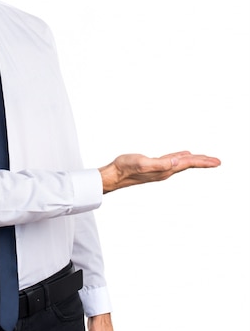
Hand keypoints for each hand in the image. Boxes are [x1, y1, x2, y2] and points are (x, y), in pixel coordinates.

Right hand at [99, 150, 220, 193]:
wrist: (114, 175)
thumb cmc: (125, 168)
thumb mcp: (143, 163)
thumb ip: (160, 164)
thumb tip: (177, 162)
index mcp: (165, 169)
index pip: (188, 164)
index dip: (202, 162)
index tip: (216, 162)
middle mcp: (165, 170)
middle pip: (188, 165)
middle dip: (203, 162)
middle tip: (217, 161)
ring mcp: (160, 169)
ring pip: (181, 163)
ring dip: (194, 161)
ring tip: (205, 159)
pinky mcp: (154, 166)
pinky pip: (173, 161)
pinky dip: (181, 158)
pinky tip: (183, 156)